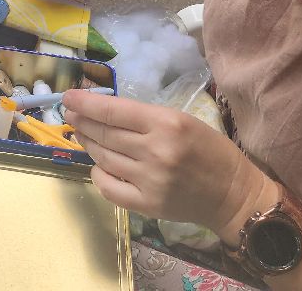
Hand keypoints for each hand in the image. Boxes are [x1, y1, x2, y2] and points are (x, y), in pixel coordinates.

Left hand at [61, 90, 274, 235]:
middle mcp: (155, 151)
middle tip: (70, 114)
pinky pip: (109, 188)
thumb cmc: (209, 150)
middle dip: (81, 121)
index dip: (86, 102)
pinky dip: (98, 174)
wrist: (232, 193)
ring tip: (83, 135)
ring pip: (104, 158)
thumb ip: (144, 117)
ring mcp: (150, 180)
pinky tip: (98, 165)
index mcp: (166, 123)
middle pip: (104, 133)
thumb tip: (102, 111)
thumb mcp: (181, 120)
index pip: (113, 110)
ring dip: (88, 144)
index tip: (68, 97)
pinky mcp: (148, 205)